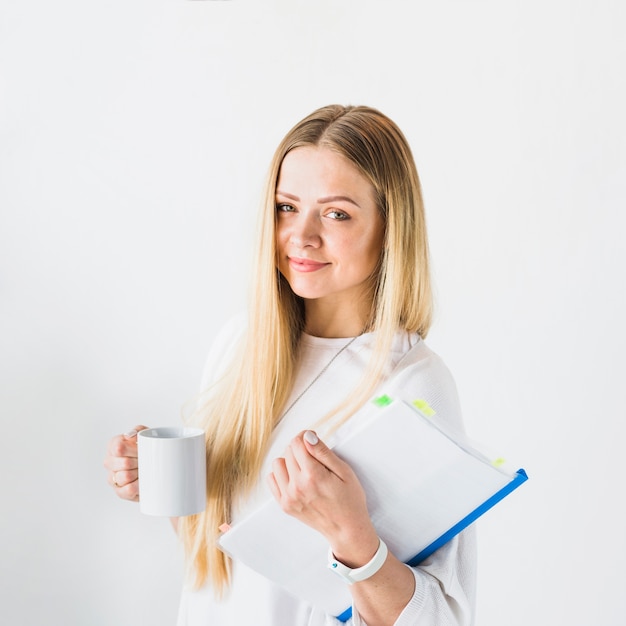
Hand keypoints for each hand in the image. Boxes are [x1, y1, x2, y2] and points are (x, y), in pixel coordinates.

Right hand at [103, 425, 147, 500]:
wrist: (156, 466)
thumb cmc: (148, 449)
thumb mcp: (146, 435)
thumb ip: (139, 430)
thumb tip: (130, 435)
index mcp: (113, 445)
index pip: (119, 448)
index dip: (134, 450)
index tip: (142, 450)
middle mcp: (109, 462)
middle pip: (125, 463)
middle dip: (139, 461)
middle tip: (147, 460)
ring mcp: (112, 478)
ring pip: (126, 476)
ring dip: (139, 473)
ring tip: (145, 470)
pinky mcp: (119, 491)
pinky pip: (128, 490)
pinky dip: (138, 486)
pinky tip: (142, 481)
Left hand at [267, 430, 378, 565]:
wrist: (346, 529)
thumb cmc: (350, 500)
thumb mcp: (344, 472)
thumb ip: (323, 452)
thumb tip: (307, 437)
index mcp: (313, 475)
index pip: (297, 442)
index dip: (305, 436)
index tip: (312, 439)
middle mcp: (297, 486)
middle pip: (288, 451)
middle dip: (300, 448)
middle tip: (314, 457)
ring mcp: (289, 497)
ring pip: (277, 463)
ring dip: (289, 461)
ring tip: (304, 468)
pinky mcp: (284, 505)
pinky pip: (272, 479)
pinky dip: (281, 475)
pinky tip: (295, 478)